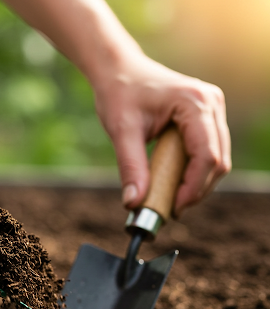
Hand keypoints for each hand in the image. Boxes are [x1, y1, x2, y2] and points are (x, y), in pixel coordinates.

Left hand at [94, 54, 230, 216]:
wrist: (120, 69)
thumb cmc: (120, 93)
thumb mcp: (121, 131)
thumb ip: (130, 167)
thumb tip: (133, 203)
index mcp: (194, 103)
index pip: (206, 155)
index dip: (193, 188)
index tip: (173, 209)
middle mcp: (211, 103)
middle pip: (217, 161)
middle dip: (196, 190)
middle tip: (171, 210)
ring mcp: (212, 109)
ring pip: (217, 159)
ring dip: (197, 184)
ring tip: (170, 200)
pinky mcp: (206, 117)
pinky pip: (208, 152)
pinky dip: (194, 172)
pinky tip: (174, 184)